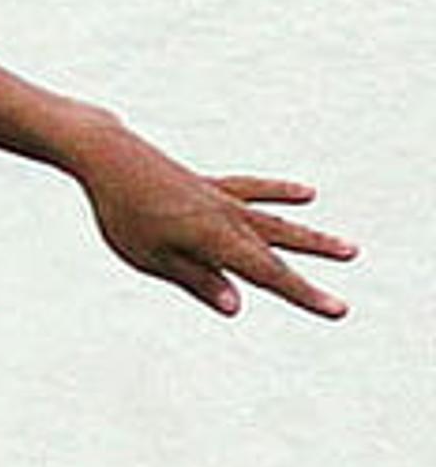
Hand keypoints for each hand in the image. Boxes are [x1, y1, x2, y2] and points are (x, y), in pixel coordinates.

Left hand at [76, 133, 354, 318]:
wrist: (110, 157)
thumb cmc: (124, 213)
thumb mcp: (152, 257)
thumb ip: (196, 280)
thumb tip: (235, 307)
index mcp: (215, 240)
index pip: (268, 274)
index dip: (304, 294)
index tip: (338, 309)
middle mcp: (228, 217)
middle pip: (280, 247)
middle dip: (316, 264)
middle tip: (355, 277)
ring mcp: (221, 199)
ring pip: (276, 221)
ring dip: (311, 236)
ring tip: (347, 249)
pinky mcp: (210, 186)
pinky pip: (252, 190)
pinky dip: (280, 192)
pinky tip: (307, 194)